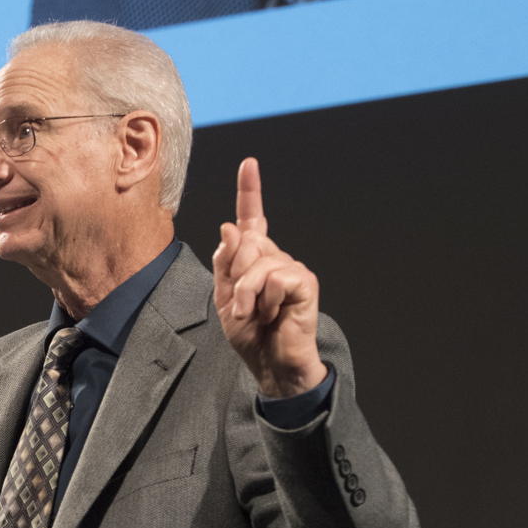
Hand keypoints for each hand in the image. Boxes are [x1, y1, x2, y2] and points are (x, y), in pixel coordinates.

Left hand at [212, 159, 327, 398]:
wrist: (270, 362)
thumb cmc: (250, 333)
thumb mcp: (222, 298)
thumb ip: (224, 263)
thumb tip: (230, 227)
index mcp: (254, 257)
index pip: (252, 218)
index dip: (250, 191)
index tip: (249, 164)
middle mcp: (275, 256)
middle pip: (245, 243)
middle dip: (234, 276)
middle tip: (241, 306)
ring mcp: (292, 267)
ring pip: (257, 263)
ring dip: (246, 295)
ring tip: (255, 314)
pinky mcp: (304, 281)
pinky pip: (275, 278)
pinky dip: (266, 300)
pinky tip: (275, 314)